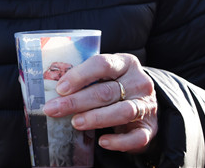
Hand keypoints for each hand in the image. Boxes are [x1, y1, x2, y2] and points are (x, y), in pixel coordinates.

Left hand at [41, 53, 157, 153]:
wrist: (145, 103)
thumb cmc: (115, 85)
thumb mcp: (104, 75)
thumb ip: (85, 78)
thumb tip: (54, 90)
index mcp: (125, 63)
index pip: (102, 64)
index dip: (79, 76)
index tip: (60, 88)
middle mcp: (138, 81)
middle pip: (106, 91)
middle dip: (77, 101)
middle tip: (54, 109)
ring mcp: (146, 105)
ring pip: (122, 111)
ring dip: (95, 118)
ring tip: (75, 123)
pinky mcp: (150, 127)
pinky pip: (137, 137)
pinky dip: (119, 142)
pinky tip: (103, 142)